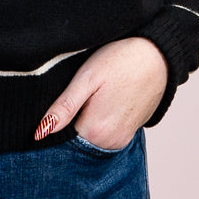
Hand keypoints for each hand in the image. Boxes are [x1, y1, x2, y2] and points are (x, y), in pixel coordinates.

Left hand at [34, 36, 168, 147]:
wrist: (158, 55)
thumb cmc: (121, 60)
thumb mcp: (87, 78)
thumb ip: (64, 107)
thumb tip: (40, 133)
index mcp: (95, 131)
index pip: (60, 136)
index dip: (56, 118)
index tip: (66, 99)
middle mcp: (110, 142)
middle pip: (75, 138)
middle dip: (70, 120)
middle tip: (83, 91)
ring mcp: (121, 140)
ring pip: (89, 135)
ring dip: (84, 120)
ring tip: (95, 94)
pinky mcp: (128, 133)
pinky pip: (103, 133)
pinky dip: (98, 121)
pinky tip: (103, 100)